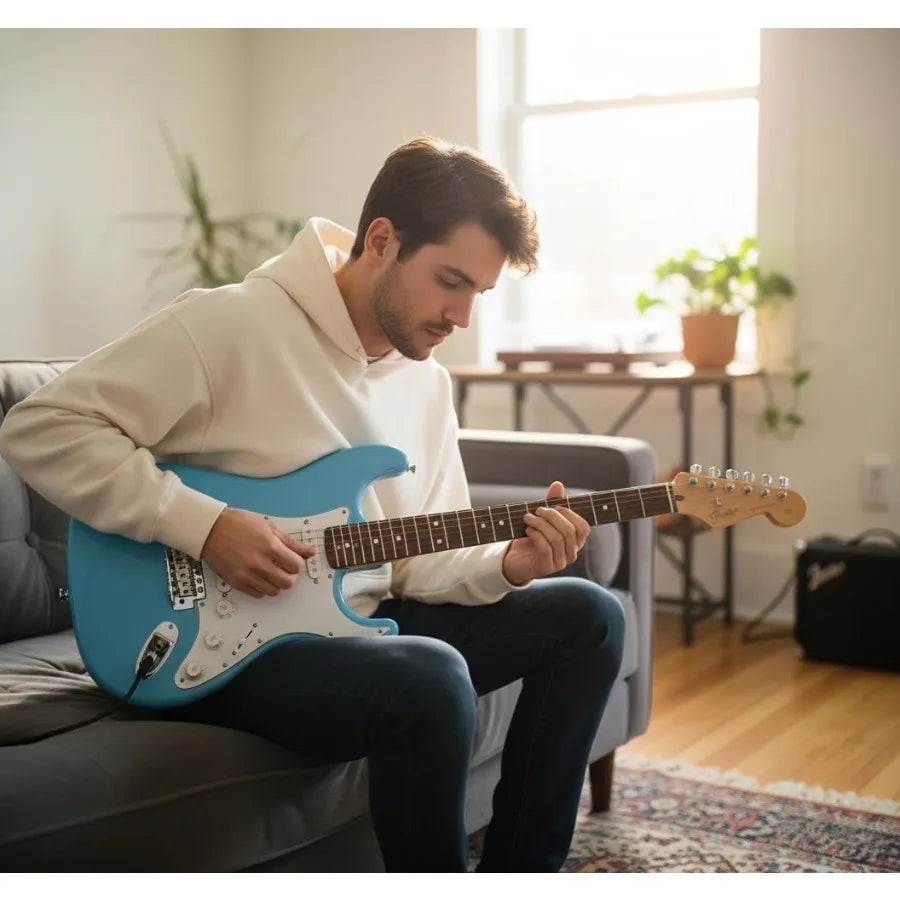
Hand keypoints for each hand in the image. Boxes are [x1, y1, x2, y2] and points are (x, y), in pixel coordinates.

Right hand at [200, 507, 315, 597]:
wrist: (210, 529)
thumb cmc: (238, 524)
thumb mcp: (268, 527)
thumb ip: (291, 542)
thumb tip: (309, 551)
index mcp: (270, 547)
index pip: (296, 566)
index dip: (297, 563)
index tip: (292, 560)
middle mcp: (259, 564)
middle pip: (287, 582)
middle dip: (289, 576)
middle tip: (284, 568)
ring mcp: (247, 575)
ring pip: (273, 591)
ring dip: (276, 583)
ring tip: (271, 572)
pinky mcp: (236, 582)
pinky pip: (257, 594)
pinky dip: (262, 588)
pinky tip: (260, 577)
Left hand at [501, 481, 591, 585]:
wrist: (515, 558)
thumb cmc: (532, 536)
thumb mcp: (542, 518)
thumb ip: (552, 502)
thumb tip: (558, 484)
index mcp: (575, 540)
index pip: (584, 528)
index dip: (570, 514)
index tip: (555, 506)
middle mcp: (571, 552)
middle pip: (569, 531)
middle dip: (552, 516)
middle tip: (537, 510)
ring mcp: (561, 562)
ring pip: (557, 539)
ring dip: (541, 524)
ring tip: (528, 518)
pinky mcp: (548, 567)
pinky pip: (546, 548)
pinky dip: (536, 535)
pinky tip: (528, 530)